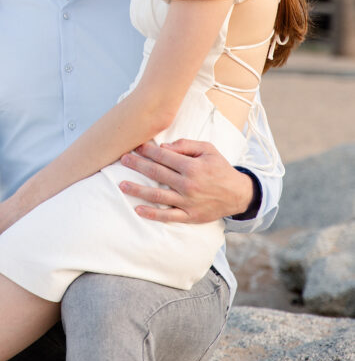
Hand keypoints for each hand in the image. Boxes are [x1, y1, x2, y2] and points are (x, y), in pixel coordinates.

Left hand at [118, 139, 254, 223]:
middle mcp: (188, 184)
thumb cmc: (220, 168)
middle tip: (122, 159)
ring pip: (158, 195)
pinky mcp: (189, 216)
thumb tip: (164, 146)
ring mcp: (188, 201)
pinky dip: (152, 214)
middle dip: (137, 165)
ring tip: (121, 184)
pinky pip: (168, 216)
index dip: (147, 150)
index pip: (164, 156)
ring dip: (137, 189)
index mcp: (192, 166)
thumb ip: (186, 145)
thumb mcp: (208, 149)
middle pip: (156, 173)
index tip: (135, 146)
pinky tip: (138, 209)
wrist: (238, 194)